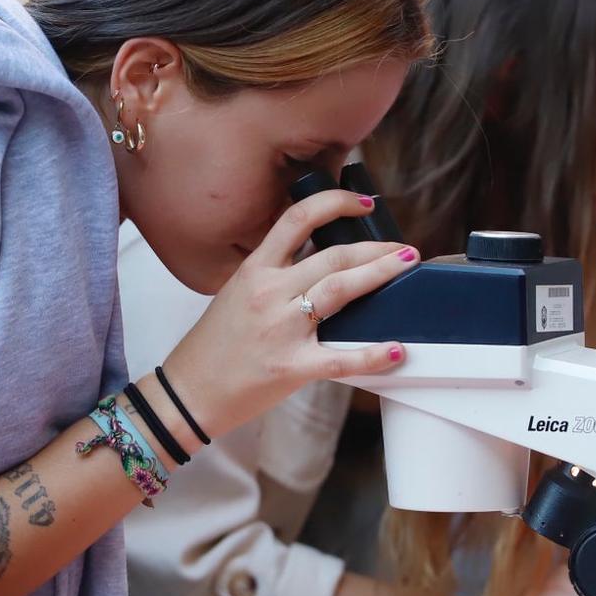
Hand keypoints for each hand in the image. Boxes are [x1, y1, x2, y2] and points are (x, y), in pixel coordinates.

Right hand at [162, 190, 413, 440]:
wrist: (189, 392)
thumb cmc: (214, 344)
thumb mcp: (237, 291)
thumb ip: (275, 273)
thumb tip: (320, 258)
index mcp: (254, 269)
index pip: (297, 219)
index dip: (336, 204)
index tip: (364, 204)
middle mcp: (269, 293)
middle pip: (333, 257)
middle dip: (376, 248)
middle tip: (404, 249)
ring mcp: (281, 329)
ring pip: (340, 291)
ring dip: (380, 275)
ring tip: (406, 267)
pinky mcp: (291, 366)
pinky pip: (340, 359)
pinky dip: (372, 355)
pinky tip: (395, 350)